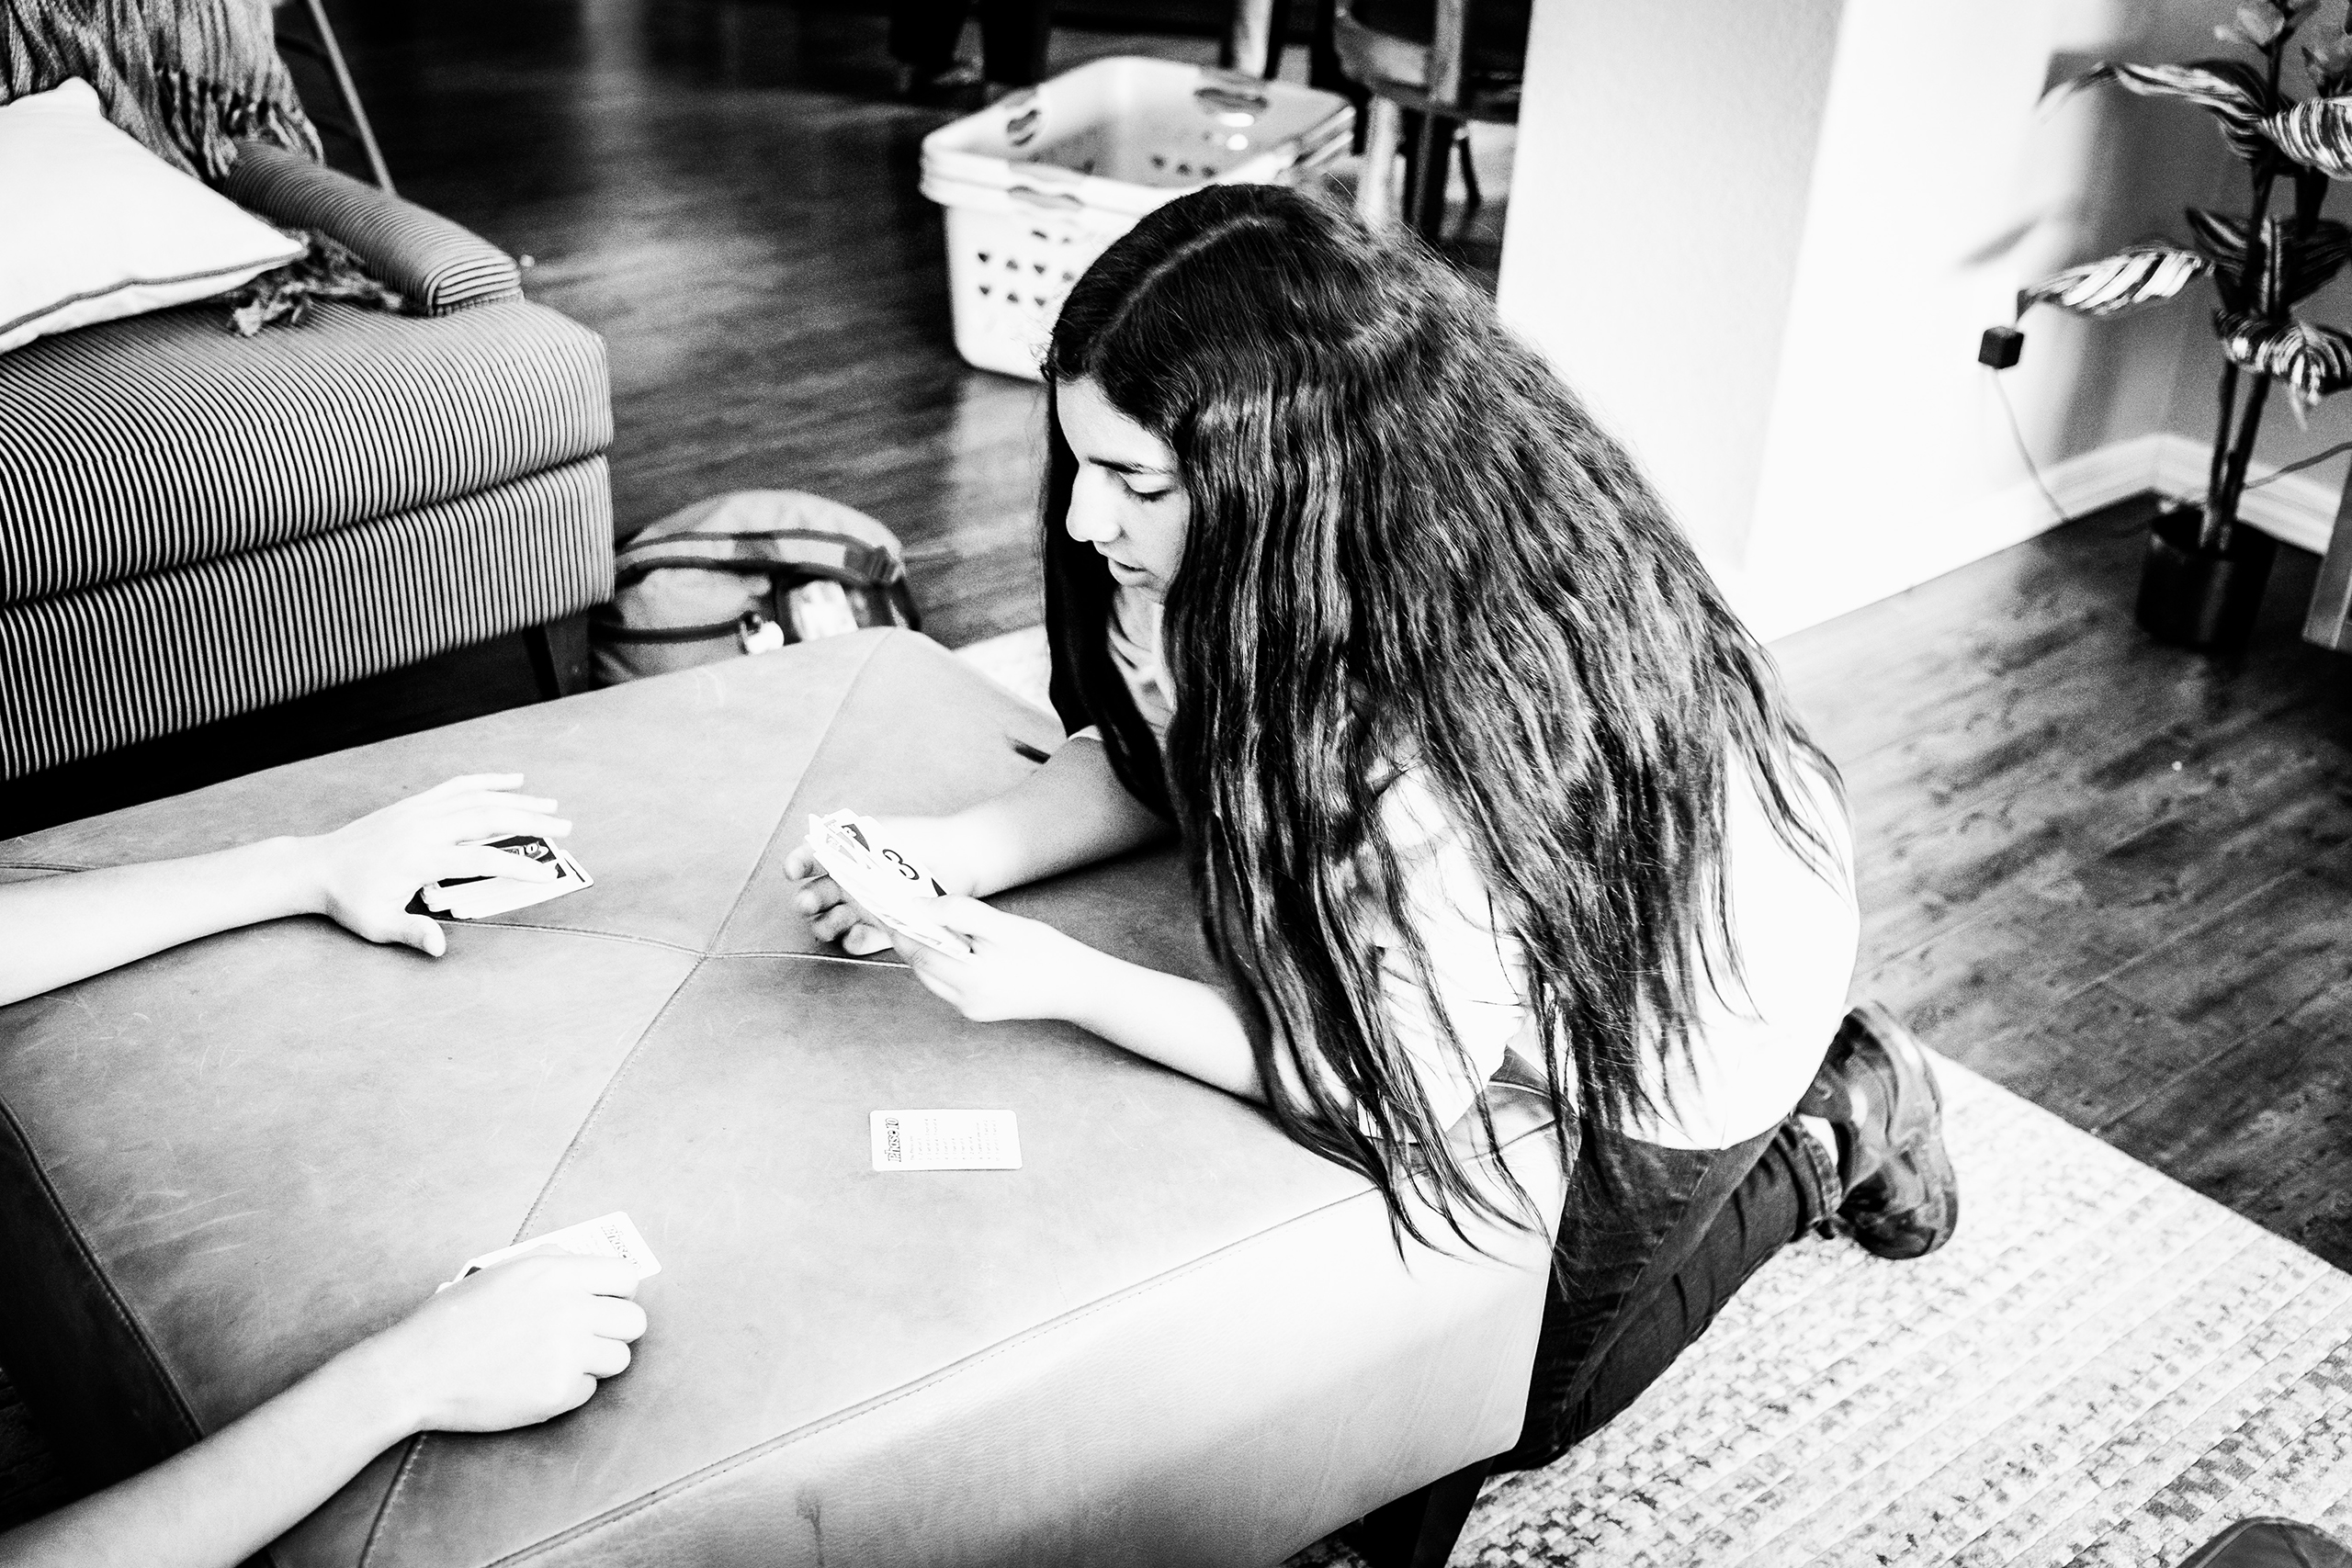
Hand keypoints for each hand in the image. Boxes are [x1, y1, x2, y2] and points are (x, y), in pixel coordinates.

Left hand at [292, 775, 571, 956]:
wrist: (316, 867)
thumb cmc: (349, 900)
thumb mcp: (378, 924)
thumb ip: (413, 933)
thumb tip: (440, 947)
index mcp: (419, 857)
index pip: (479, 857)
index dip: (516, 865)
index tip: (546, 872)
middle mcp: (423, 827)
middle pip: (488, 817)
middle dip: (531, 822)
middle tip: (565, 829)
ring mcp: (420, 810)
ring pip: (478, 798)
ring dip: (518, 800)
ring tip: (551, 806)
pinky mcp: (416, 803)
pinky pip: (458, 786)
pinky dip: (488, 780)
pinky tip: (513, 780)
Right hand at [351, 1254, 647, 1435]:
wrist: (416, 1370)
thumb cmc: (454, 1318)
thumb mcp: (503, 1269)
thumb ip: (552, 1261)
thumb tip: (591, 1265)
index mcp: (556, 1273)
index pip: (627, 1277)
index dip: (618, 1292)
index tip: (605, 1303)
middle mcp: (569, 1309)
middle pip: (634, 1322)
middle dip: (615, 1330)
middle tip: (588, 1337)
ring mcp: (566, 1352)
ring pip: (619, 1358)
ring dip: (596, 1361)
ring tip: (559, 1360)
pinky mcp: (557, 1392)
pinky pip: (589, 1390)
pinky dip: (569, 1389)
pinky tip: (535, 1381)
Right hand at [783, 816, 976, 955]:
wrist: (953, 859)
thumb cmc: (915, 839)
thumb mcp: (877, 831)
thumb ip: (846, 839)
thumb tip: (816, 846)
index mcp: (840, 857)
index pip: (809, 860)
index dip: (797, 865)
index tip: (793, 870)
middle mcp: (847, 884)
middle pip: (815, 897)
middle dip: (808, 900)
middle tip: (808, 902)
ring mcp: (863, 908)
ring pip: (830, 923)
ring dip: (825, 924)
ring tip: (836, 919)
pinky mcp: (882, 929)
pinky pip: (859, 941)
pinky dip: (854, 940)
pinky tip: (856, 933)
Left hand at [900, 896, 1106, 1022]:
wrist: (1078, 987)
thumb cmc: (1046, 954)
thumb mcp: (1003, 925)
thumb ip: (959, 913)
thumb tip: (920, 905)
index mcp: (969, 981)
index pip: (917, 952)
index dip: (899, 926)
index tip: (886, 903)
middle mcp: (964, 1002)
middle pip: (920, 965)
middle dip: (909, 936)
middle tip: (902, 906)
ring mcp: (970, 1009)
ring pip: (932, 974)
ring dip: (926, 948)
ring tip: (927, 918)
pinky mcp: (978, 1009)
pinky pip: (948, 982)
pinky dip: (942, 960)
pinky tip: (952, 940)